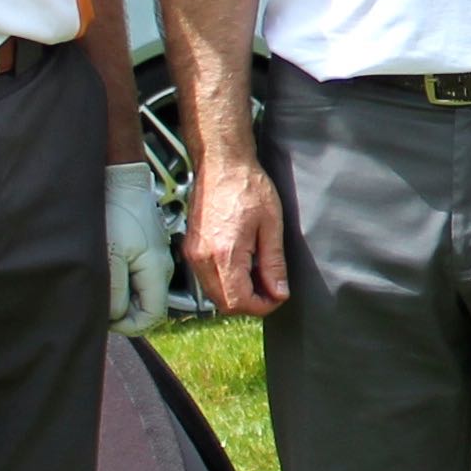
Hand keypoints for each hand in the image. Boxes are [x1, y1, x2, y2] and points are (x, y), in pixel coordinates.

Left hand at [104, 161, 173, 337]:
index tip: (105, 320)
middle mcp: (162, 268)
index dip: (129, 326)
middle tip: (98, 306)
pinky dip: (123, 284)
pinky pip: (138, 278)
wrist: (121, 180)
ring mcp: (155, 258)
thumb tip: (116, 316)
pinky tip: (106, 274)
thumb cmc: (116, 214)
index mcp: (156, 271)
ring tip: (100, 289)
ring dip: (122, 299)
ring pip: (142, 294)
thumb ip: (115, 291)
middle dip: (124, 314)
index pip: (152, 316)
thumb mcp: (110, 257)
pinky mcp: (147, 250)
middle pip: (148, 307)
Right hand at [185, 149, 291, 317]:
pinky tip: (244, 266)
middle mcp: (203, 258)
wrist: (221, 164)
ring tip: (260, 275)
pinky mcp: (191, 248)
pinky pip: (207, 279)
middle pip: (224, 303)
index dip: (262, 306)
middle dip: (250, 303)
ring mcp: (193, 254)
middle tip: (272, 289)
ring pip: (214, 294)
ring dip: (237, 293)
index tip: (278, 297)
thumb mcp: (271, 225)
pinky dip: (226, 281)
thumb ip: (274, 263)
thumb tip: (279, 291)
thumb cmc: (247, 186)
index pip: (239, 302)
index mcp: (224, 254)